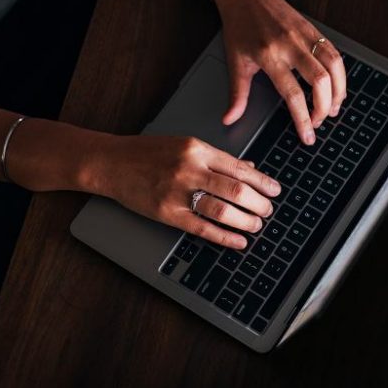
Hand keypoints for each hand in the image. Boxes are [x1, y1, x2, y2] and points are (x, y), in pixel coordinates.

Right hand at [82, 135, 280, 248]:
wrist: (112, 163)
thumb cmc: (148, 153)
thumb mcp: (185, 145)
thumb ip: (217, 158)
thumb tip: (249, 167)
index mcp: (198, 149)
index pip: (239, 167)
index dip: (262, 181)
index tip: (275, 190)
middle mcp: (190, 169)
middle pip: (236, 189)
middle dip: (259, 203)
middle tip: (268, 211)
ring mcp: (178, 192)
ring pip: (223, 210)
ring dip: (246, 221)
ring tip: (257, 225)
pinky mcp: (167, 213)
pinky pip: (202, 228)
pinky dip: (225, 237)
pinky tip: (239, 241)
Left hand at [210, 0, 347, 144]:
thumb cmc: (239, 27)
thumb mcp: (235, 62)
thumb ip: (237, 95)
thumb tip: (229, 119)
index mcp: (269, 56)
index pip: (292, 94)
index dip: (303, 119)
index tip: (308, 136)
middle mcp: (290, 45)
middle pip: (320, 81)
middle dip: (325, 107)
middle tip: (320, 121)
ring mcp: (304, 35)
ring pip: (333, 65)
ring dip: (339, 90)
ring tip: (334, 107)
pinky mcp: (313, 28)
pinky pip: (333, 52)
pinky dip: (339, 72)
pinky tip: (336, 85)